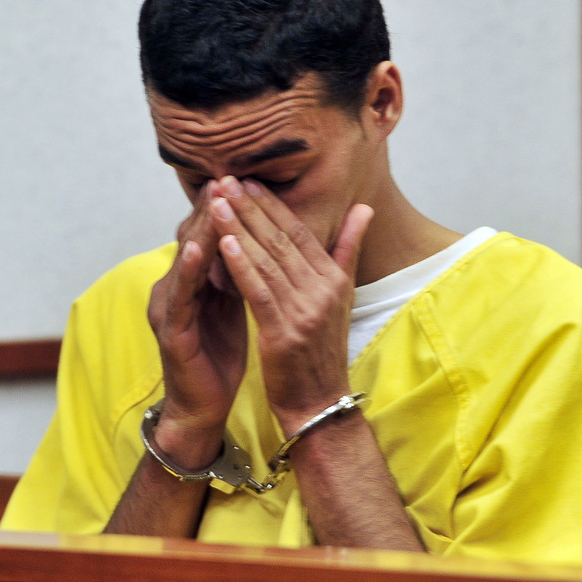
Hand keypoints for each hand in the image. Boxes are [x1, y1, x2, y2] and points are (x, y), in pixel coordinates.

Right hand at [147, 182, 246, 466]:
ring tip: (215, 200)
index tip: (246, 178)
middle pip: (194, 239)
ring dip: (201, 229)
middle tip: (229, 176)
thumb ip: (244, 270)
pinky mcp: (170, 331)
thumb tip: (266, 239)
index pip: (210, 234)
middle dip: (213, 209)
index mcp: (196, 280)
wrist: (204, 404)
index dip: (227, 208)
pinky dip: (188, 271)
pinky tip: (196, 250)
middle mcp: (177, 286)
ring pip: (187, 260)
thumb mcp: (237, 303)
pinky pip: (181, 296)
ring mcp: (170, 307)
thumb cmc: (220, 352)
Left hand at [209, 176, 373, 434]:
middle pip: (281, 240)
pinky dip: (241, 265)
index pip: (300, 232)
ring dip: (239, 228)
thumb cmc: (322, 349)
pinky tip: (224, 242)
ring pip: (267, 260)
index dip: (273, 205)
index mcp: (334, 279)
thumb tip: (365, 207)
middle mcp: (323, 290)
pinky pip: (259, 291)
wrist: (319, 402)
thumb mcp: (342, 297)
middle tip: (226, 179)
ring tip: (216, 201)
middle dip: (251, 207)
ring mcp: (305, 311)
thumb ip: (348, 249)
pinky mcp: (284, 332)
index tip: (249, 181)